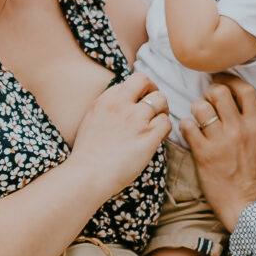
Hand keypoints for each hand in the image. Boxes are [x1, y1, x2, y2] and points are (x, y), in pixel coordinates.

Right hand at [69, 70, 169, 199]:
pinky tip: (157, 139)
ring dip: (162, 112)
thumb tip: (124, 102)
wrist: (88, 175)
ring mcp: (136, 120)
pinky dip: (165, 130)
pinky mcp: (148, 136)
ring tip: (156, 126)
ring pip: (161, 102)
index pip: (132, 81)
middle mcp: (121, 105)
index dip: (141, 90)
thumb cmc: (88, 154)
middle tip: (155, 107)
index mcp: (107, 99)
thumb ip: (108, 107)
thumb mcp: (92, 119)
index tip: (140, 101)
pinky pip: (167, 123)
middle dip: (154, 92)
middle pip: (147, 83)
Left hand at [185, 76, 255, 231]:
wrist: (249, 206)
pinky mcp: (203, 154)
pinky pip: (188, 127)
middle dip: (210, 92)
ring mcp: (220, 141)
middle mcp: (238, 129)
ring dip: (197, 110)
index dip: (230, 79)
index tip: (222, 80)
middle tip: (207, 100)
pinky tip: (191, 132)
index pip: (244, 90)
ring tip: (199, 118)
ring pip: (200, 107)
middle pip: (219, 93)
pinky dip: (186, 127)